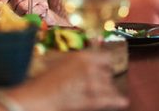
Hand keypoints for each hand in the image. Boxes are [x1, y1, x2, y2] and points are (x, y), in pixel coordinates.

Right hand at [9, 51, 127, 110]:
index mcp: (81, 56)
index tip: (106, 68)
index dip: (106, 64)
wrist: (36, 98)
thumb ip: (72, 59)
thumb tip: (86, 58)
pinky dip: (117, 101)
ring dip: (108, 91)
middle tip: (98, 84)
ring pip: (109, 87)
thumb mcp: (56, 61)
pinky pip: (109, 100)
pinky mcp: (91, 100)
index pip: (106, 58)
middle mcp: (89, 67)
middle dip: (105, 79)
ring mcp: (91, 84)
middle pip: (108, 74)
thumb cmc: (42, 80)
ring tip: (103, 94)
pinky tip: (123, 102)